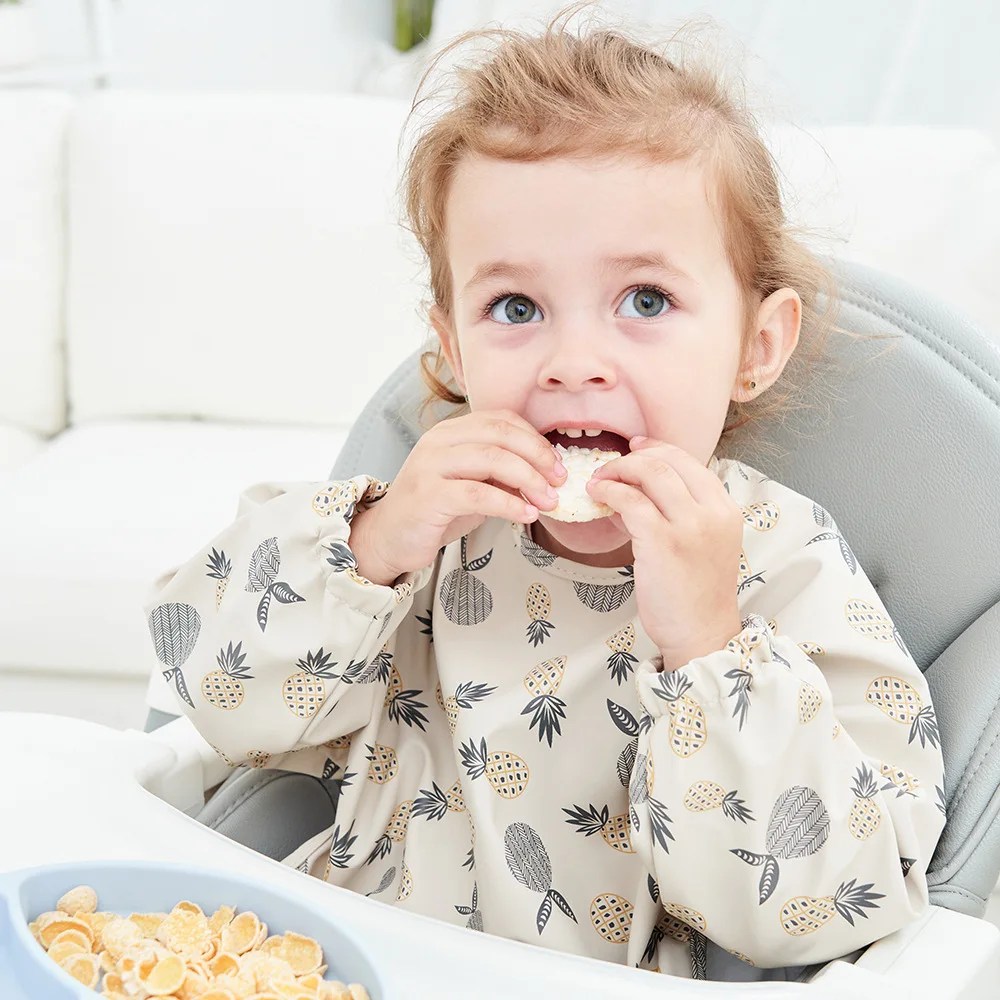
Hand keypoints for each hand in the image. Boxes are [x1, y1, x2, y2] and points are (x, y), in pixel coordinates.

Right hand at [350, 410, 564, 584]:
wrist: (388, 537)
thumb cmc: (433, 511)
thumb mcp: (474, 485)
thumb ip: (502, 475)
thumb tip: (546, 475)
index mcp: (451, 431)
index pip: (502, 420)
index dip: (535, 439)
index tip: (557, 464)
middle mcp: (439, 441)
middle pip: (501, 434)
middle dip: (538, 456)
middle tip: (559, 481)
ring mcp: (430, 465)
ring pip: (493, 459)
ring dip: (529, 480)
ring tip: (548, 501)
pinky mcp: (428, 494)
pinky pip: (478, 494)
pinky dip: (509, 504)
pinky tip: (525, 514)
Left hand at [587, 437, 743, 671]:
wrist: (701, 634)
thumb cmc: (696, 595)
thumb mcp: (705, 543)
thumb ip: (684, 513)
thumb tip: (642, 487)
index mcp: (726, 509)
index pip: (690, 461)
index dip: (658, 448)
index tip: (635, 448)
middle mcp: (713, 512)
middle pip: (668, 461)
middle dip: (633, 457)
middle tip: (609, 466)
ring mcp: (689, 526)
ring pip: (650, 473)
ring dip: (618, 471)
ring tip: (599, 481)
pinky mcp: (662, 542)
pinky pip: (630, 500)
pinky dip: (609, 491)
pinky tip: (598, 496)